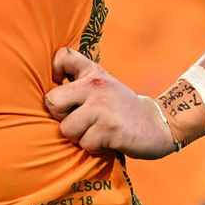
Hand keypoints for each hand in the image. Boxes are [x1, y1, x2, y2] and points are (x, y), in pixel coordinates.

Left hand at [44, 48, 177, 159]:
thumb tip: (46, 89)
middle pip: (52, 102)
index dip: (54, 72)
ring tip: (96, 131)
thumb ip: (78, 80)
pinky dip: (94, 147)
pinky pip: (86, 143)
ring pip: (67, 129)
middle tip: (79, 120)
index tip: (62, 85)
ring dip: (79, 136)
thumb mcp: (102, 84)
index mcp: (92, 73)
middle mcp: (96, 86)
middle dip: (61, 117)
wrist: (158, 124)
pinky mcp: (111, 129)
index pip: (62, 57)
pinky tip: (108, 140)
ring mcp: (103, 107)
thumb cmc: (120, 108)